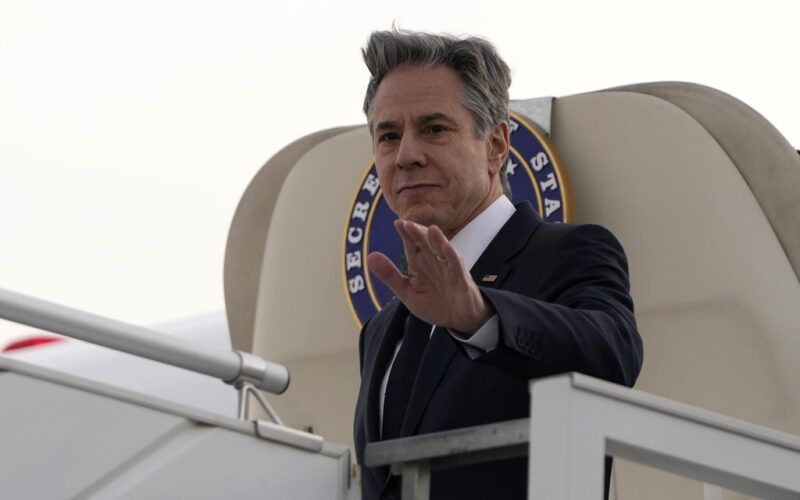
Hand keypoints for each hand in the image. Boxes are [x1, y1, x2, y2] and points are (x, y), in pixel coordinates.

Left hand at [366, 219, 492, 335]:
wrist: (458, 320)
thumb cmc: (434, 303)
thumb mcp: (406, 292)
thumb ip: (390, 275)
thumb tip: (369, 256)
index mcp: (419, 263)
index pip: (411, 244)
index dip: (405, 234)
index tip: (397, 223)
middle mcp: (434, 262)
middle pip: (425, 243)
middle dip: (417, 233)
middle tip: (408, 224)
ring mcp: (448, 269)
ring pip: (442, 250)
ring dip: (437, 240)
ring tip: (431, 229)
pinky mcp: (461, 279)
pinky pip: (456, 266)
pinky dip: (452, 257)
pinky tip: (447, 248)